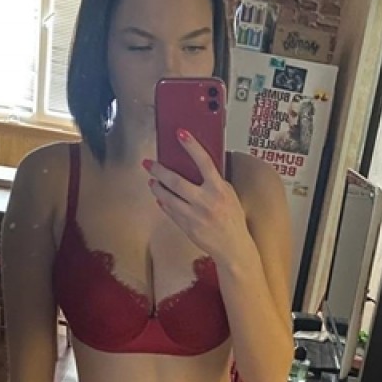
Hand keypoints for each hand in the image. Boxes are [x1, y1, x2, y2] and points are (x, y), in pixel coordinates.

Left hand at [143, 130, 253, 268]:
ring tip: (152, 180)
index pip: (204, 162)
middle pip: (176, 181)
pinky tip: (160, 197)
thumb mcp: (229, 194)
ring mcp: (194, 215)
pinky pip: (170, 211)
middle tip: (148, 163)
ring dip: (157, 187)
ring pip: (168, 198)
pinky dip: (163, 203)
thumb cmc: (233, 219)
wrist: (233, 247)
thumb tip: (199, 167)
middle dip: (159, 170)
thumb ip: (215, 181)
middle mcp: (205, 202)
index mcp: (219, 190)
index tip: (181, 134)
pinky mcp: (186, 227)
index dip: (192, 146)